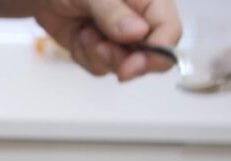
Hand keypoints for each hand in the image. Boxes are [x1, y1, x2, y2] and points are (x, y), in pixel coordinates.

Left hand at [35, 0, 181, 81]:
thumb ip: (113, 12)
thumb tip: (138, 33)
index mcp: (150, 1)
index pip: (170, 30)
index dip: (157, 53)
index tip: (132, 67)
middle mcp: (141, 21)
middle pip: (151, 56)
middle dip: (122, 59)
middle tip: (98, 47)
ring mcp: (122, 39)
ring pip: (122, 66)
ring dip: (97, 54)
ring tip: (83, 30)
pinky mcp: (103, 51)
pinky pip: (99, 67)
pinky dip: (84, 56)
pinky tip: (78, 36)